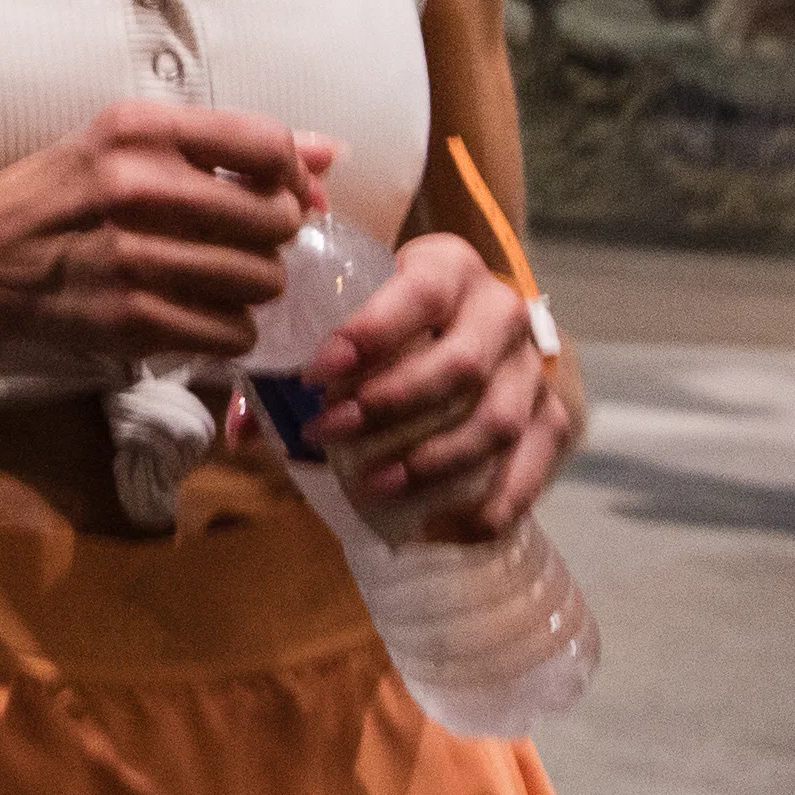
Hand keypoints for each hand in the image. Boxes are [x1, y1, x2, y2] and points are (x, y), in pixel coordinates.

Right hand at [0, 97, 326, 378]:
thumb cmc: (67, 192)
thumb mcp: (131, 143)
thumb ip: (229, 145)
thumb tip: (331, 154)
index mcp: (141, 130)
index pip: (267, 144)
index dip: (294, 175)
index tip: (285, 193)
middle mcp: (139, 187)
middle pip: (275, 219)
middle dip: (276, 237)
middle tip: (247, 242)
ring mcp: (136, 257)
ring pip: (262, 280)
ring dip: (255, 286)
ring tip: (220, 277)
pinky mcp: (134, 318)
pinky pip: (232, 331)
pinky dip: (230, 329)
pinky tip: (201, 311)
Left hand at [302, 226, 574, 543]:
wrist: (467, 316)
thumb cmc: (389, 317)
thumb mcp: (349, 312)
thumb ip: (292, 363)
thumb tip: (242, 432)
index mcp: (449, 266)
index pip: (418, 294)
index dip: (371, 332)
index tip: (317, 373)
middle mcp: (502, 311)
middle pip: (460, 364)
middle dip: (390, 404)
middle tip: (329, 432)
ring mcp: (532, 367)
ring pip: (495, 420)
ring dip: (433, 460)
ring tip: (373, 484)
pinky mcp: (551, 415)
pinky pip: (531, 466)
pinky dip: (492, 504)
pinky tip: (442, 528)